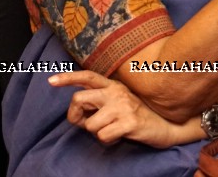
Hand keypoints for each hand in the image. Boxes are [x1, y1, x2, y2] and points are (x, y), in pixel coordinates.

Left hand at [50, 70, 197, 147]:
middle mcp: (117, 92)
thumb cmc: (137, 116)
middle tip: (86, 124)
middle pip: (78, 99)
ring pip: (90, 124)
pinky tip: (120, 135)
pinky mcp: (130, 122)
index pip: (88, 76)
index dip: (68, 78)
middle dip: (76, 117)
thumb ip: (100, 100)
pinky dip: (107, 141)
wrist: (166, 126)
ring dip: (96, 133)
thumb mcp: (119, 102)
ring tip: (111, 129)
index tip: (51, 81)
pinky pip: (103, 136)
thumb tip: (78, 110)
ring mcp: (124, 106)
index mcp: (113, 85)